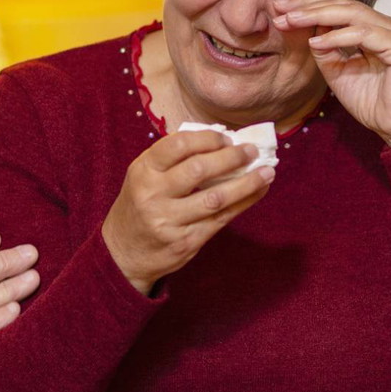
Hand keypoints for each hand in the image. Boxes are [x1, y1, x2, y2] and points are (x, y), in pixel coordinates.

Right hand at [102, 130, 273, 294]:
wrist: (123, 253)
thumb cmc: (140, 206)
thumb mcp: (143, 176)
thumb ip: (172, 159)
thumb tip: (221, 141)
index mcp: (142, 171)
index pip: (178, 145)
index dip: (207, 138)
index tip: (227, 137)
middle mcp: (153, 195)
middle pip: (199, 170)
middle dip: (232, 158)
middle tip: (251, 151)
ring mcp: (170, 221)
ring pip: (216, 198)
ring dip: (247, 183)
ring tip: (267, 172)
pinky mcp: (186, 242)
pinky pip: (221, 219)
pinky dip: (244, 203)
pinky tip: (258, 192)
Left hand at [273, 0, 390, 146]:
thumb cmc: (373, 103)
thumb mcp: (338, 72)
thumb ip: (325, 50)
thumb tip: (306, 30)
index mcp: (375, 28)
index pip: (340, 7)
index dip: (309, 5)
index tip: (281, 10)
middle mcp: (388, 25)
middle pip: (344, 4)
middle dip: (309, 5)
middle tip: (281, 8)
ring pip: (353, 13)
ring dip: (319, 15)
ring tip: (292, 20)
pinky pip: (365, 34)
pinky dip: (339, 36)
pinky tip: (317, 42)